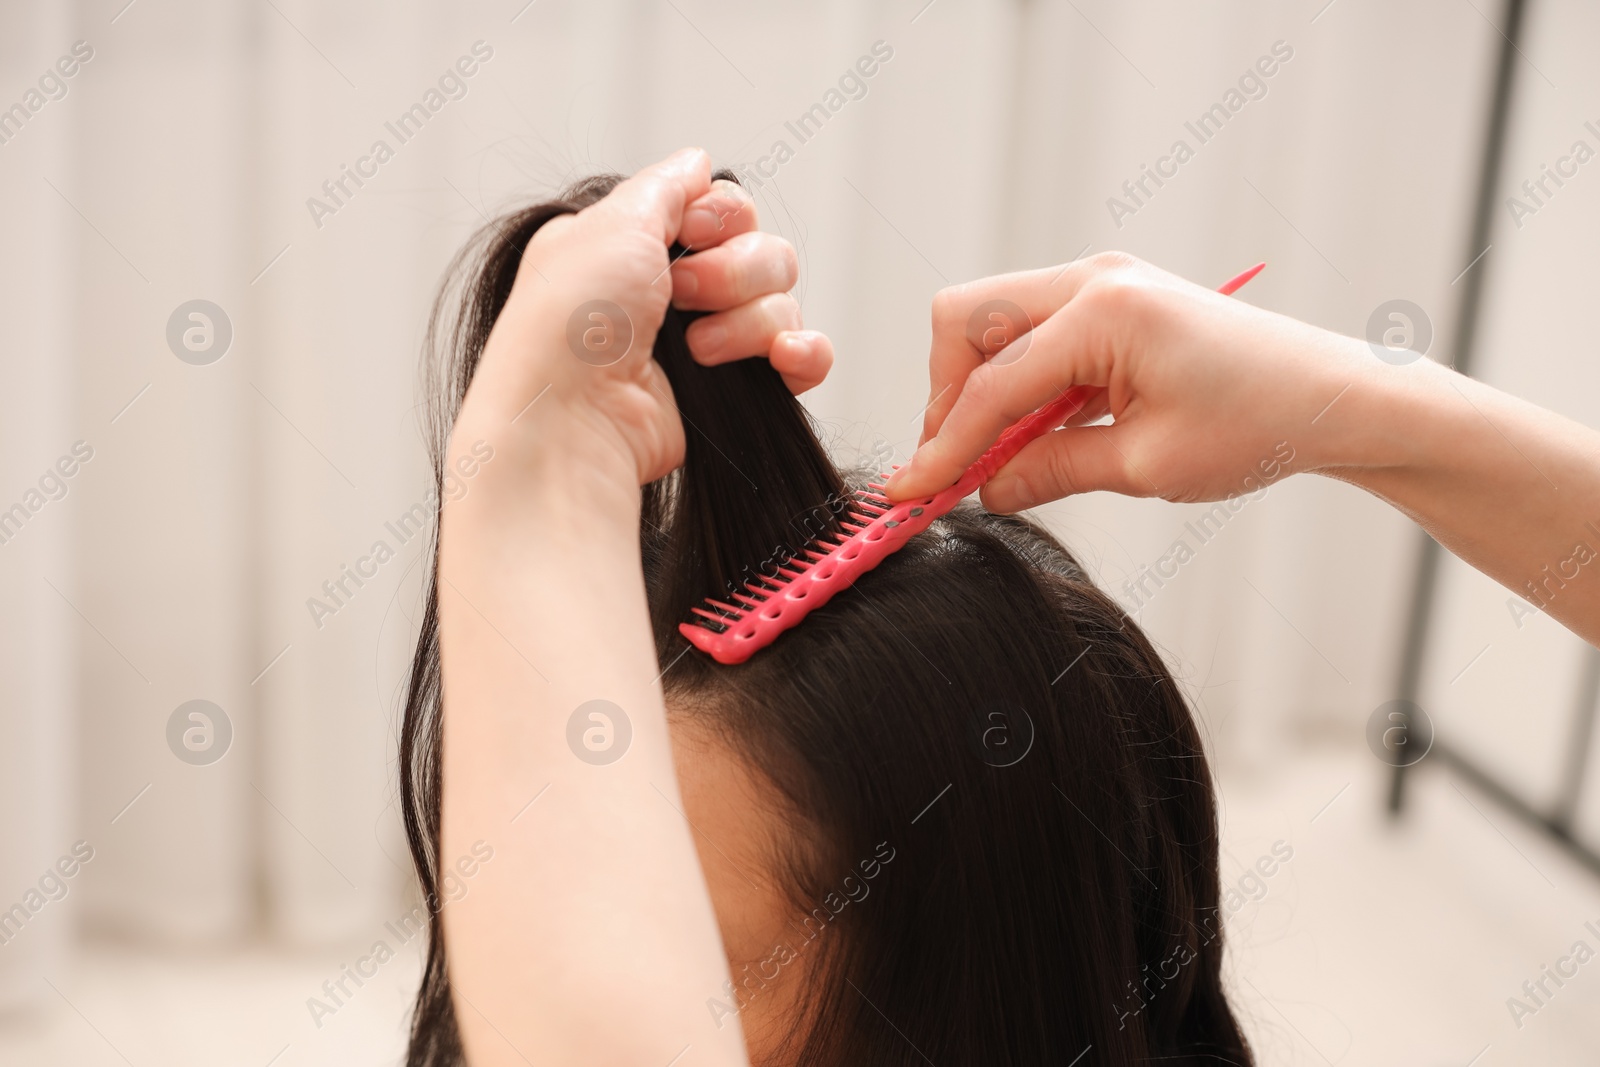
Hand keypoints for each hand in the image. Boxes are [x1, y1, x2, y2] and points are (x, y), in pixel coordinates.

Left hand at [456, 148, 832, 490]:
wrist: (572, 419)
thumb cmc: (572, 325)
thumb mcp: (610, 223)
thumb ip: (665, 187)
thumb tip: (698, 162)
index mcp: (642, 246)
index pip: (726, 210)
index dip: (721, 218)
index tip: (689, 235)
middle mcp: (675, 293)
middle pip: (764, 253)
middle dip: (733, 272)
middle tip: (681, 297)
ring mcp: (709, 345)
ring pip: (782, 304)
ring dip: (747, 322)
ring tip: (697, 350)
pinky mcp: (732, 393)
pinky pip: (800, 358)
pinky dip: (802, 354)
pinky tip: (783, 359)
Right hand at [886, 252, 1372, 509]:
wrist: (1332, 397)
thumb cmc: (1258, 424)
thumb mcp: (1147, 465)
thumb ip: (1052, 471)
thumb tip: (984, 489)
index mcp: (1107, 311)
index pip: (993, 384)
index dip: (945, 444)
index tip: (911, 492)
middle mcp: (1094, 279)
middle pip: (966, 319)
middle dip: (947, 394)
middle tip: (955, 464)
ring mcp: (1101, 282)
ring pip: (991, 321)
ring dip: (981, 388)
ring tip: (995, 458)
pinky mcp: (1109, 299)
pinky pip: (1031, 333)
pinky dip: (1017, 382)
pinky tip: (1033, 435)